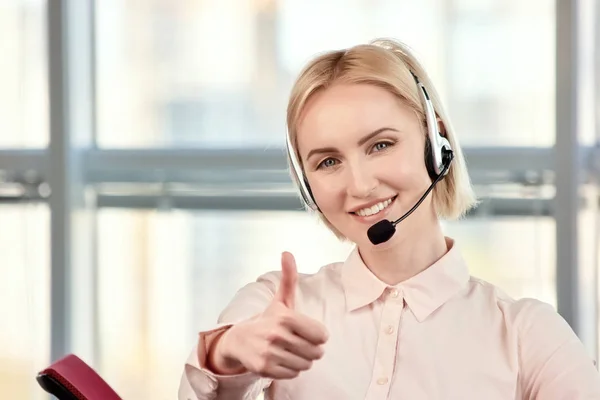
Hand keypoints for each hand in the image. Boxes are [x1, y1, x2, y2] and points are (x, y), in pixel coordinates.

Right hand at [210, 252, 328, 378]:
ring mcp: (270, 353)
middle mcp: (276, 335)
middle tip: (299, 343)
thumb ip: (289, 277)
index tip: (308, 332)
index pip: (322, 335)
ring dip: (302, 360)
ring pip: (306, 365)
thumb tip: (287, 252)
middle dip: (311, 349)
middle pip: (316, 352)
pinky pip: (294, 374)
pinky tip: (281, 360)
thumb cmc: (267, 319)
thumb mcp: (280, 299)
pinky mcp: (265, 369)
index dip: (318, 335)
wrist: (240, 340)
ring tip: (289, 351)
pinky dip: (291, 370)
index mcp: (285, 317)